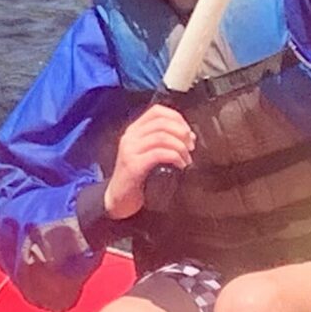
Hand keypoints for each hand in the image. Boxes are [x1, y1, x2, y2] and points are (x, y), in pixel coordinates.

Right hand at [104, 104, 196, 219]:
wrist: (118, 200)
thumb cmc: (137, 178)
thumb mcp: (149, 154)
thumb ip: (164, 143)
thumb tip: (190, 136)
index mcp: (134, 131)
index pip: (157, 111)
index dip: (176, 118)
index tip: (188, 132)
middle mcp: (130, 137)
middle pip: (161, 123)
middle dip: (182, 133)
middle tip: (191, 147)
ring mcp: (130, 150)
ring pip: (161, 137)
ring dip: (180, 146)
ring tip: (187, 158)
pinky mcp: (133, 165)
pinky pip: (158, 154)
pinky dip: (174, 157)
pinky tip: (181, 165)